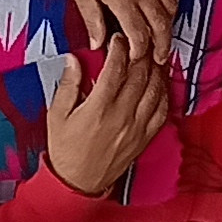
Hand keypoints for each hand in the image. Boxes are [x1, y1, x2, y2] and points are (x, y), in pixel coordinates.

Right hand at [42, 48, 171, 199]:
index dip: (119, 48)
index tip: (117, 38)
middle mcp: (122, 116)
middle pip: (139, 75)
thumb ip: (69, 85)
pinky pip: (162, 111)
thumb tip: (74, 59)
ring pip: (154, 90)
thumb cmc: (65, 149)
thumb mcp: (57, 115)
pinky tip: (160, 82)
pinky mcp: (145, 137)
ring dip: (155, 69)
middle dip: (140, 53)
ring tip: (151, 55)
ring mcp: (137, 127)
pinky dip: (163, 93)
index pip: (115, 69)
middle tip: (138, 40)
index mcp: (99, 108)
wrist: (78, 183)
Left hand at [60, 0, 176, 54]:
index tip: (137, 56)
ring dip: (169, 24)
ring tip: (163, 35)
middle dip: (162, 45)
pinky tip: (169, 7)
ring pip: (171, 7)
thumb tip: (97, 42)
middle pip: (161, 24)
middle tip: (160, 57)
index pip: (139, 33)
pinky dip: (174, 0)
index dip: (140, 50)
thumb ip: (92, 20)